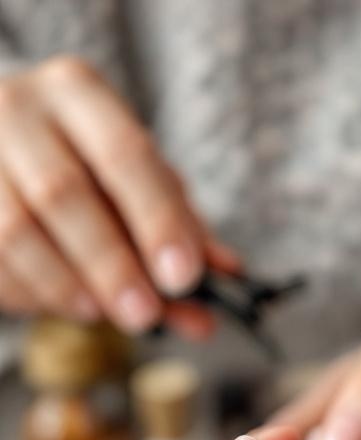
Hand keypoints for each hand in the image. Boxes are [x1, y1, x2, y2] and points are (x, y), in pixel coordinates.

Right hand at [0, 57, 238, 336]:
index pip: (125, 153)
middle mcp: (18, 110)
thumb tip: (228, 274)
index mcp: (76, 93)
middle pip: (63, 193)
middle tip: (146, 315)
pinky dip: (34, 295)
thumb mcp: (135, 181)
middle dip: (111, 265)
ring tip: (101, 314)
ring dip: (67, 287)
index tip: (185, 277)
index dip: (158, 219)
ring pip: (17, 232)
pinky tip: (64, 302)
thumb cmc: (82, 167)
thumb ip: (179, 226)